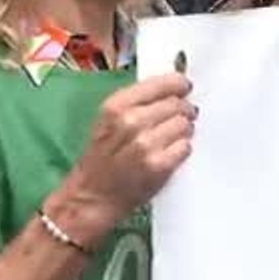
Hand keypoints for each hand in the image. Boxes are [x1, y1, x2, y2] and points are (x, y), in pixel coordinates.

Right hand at [53, 74, 195, 242]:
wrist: (93, 195)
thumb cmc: (101, 157)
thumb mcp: (109, 119)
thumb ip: (137, 101)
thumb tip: (172, 88)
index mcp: (116, 105)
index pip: (163, 84)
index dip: (178, 84)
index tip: (184, 87)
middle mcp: (131, 121)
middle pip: (177, 104)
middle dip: (183, 109)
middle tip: (181, 116)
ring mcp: (145, 144)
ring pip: (184, 124)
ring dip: (183, 130)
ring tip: (172, 137)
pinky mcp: (158, 165)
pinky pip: (185, 147)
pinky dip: (182, 149)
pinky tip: (170, 153)